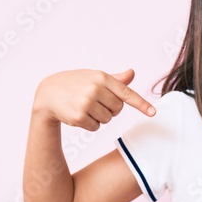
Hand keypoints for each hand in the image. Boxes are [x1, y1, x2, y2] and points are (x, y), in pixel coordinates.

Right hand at [32, 68, 155, 130]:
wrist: (48, 93)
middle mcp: (95, 89)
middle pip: (118, 109)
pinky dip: (90, 124)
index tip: (153, 113)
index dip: (142, 104)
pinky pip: (96, 127)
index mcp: (102, 77)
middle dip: (110, 109)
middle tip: (95, 102)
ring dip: (99, 117)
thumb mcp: (94, 77)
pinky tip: (79, 114)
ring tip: (85, 107)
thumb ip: (115, 79)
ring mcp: (87, 103)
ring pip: (108, 120)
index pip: (127, 93)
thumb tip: (132, 74)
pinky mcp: (79, 117)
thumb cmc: (74, 83)